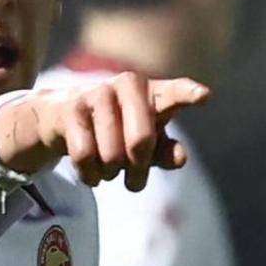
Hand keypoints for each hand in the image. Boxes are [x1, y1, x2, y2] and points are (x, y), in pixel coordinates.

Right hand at [0, 72, 209, 190]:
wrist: (62, 119)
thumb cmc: (116, 130)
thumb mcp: (145, 143)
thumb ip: (164, 152)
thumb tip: (180, 158)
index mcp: (152, 93)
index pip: (173, 94)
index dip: (187, 95)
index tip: (203, 96)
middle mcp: (127, 85)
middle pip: (141, 141)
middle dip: (138, 168)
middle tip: (135, 180)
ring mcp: (98, 93)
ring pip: (112, 154)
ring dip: (111, 172)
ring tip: (108, 168)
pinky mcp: (71, 108)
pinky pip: (85, 156)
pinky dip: (90, 175)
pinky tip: (91, 173)